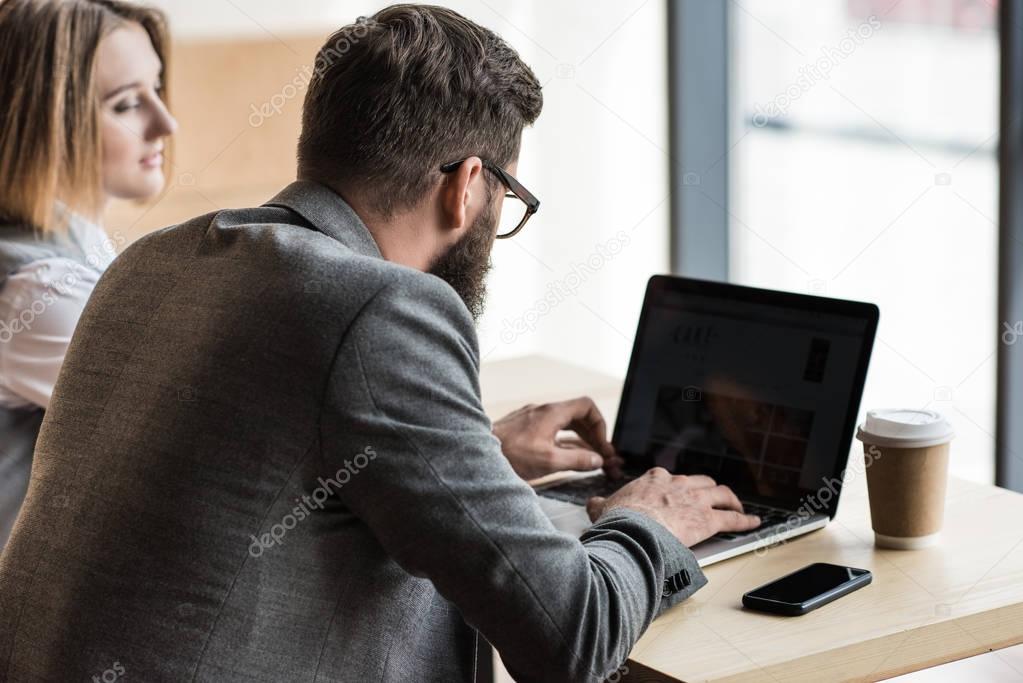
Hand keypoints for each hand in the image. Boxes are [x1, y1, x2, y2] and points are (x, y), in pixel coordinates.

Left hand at [492, 397, 624, 480]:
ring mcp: (533, 419)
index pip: (587, 407)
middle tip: (603, 456)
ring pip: (565, 425)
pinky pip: (552, 431)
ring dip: (580, 440)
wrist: (475, 453)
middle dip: (593, 435)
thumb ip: (577, 460)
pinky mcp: (524, 429)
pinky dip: (564, 442)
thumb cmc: (509, 455)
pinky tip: (569, 457)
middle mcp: (543, 411)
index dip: (600, 425)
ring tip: (591, 459)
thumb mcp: (548, 461)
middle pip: (578, 416)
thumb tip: (597, 460)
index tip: (602, 445)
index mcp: (552, 413)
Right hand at [585, 469, 760, 547]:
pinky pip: (733, 519)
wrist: (633, 529)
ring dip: (732, 500)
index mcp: (655, 479)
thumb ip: (600, 504)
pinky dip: (745, 521)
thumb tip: (592, 503)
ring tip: (738, 506)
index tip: (677, 493)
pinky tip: (754, 523)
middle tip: (713, 498)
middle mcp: (678, 484)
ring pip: (722, 495)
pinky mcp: (708, 520)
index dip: (677, 486)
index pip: (670, 477)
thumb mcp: (603, 507)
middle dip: (709, 490)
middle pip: (701, 482)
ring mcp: (695, 501)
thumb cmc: (619, 519)